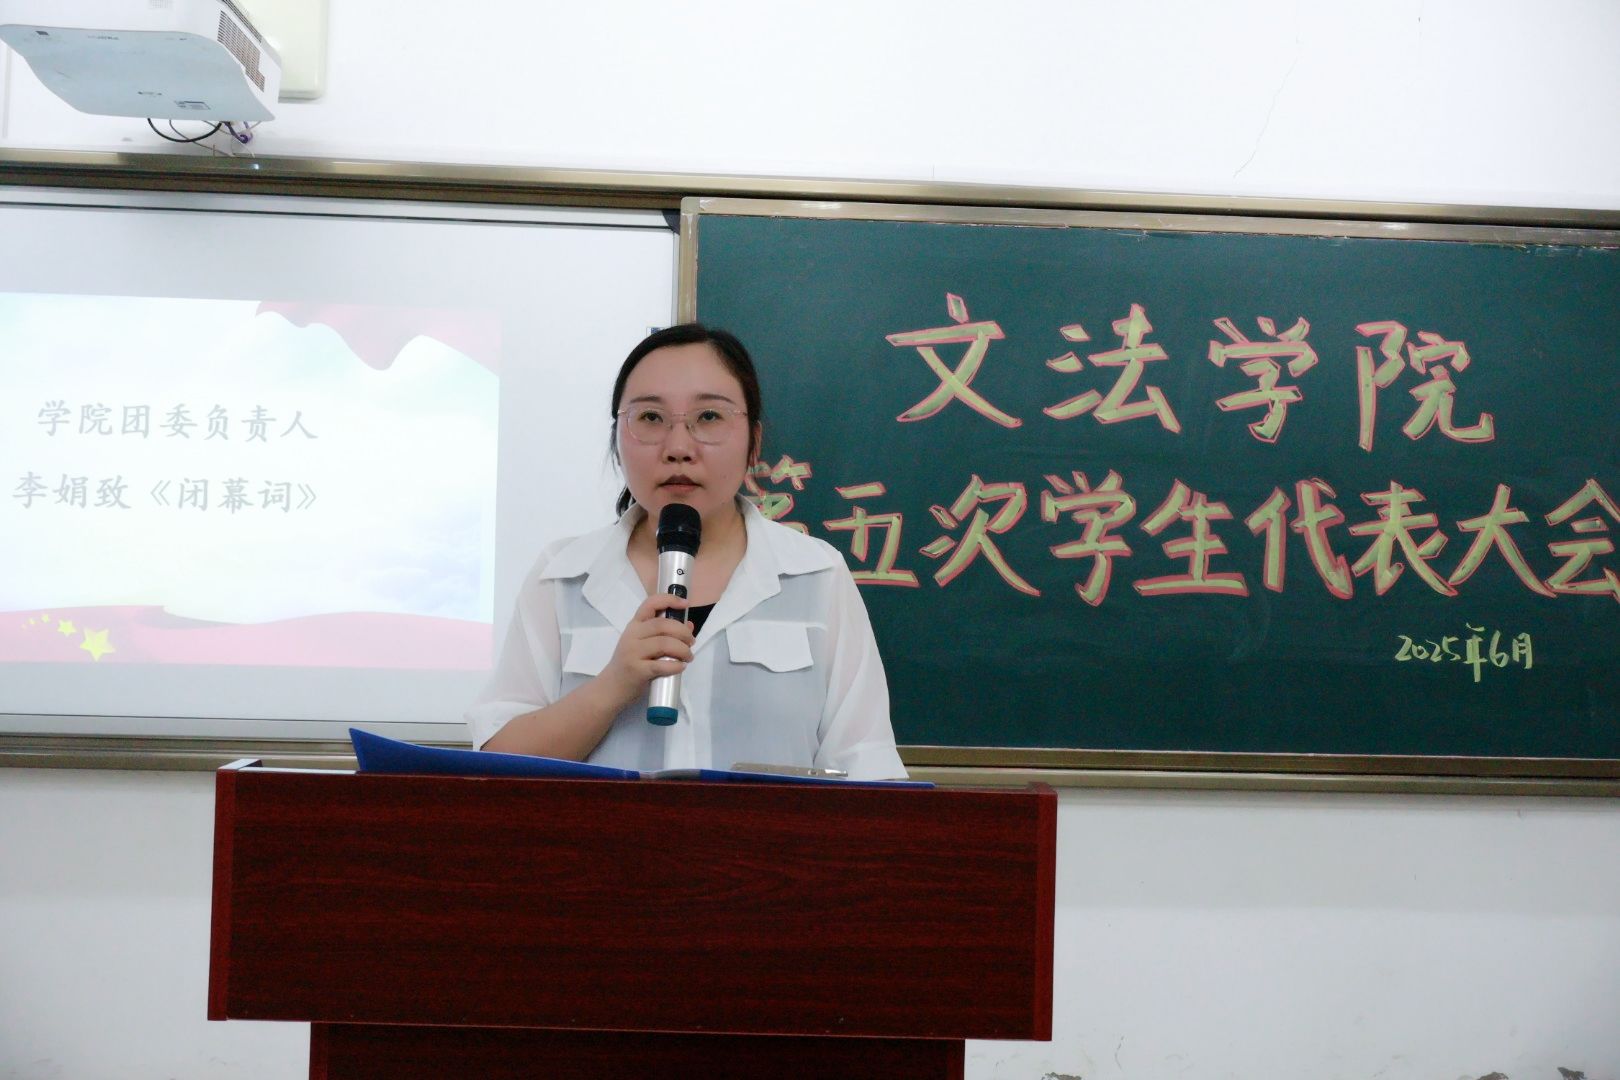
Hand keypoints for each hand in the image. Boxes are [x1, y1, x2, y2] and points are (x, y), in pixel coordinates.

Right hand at [597, 593, 694, 708]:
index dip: (669, 600)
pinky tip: (680, 667)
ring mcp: (632, 652)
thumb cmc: (630, 663)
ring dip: (683, 650)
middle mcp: (632, 635)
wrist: (610, 687)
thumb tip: (689, 625)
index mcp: (635, 625)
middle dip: (683, 632)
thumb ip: (664, 634)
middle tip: (691, 642)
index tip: (685, 603)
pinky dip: (676, 666)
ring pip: (664, 644)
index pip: (650, 604)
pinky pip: (661, 665)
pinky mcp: (636, 670)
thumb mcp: (643, 645)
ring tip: (688, 657)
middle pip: (662, 625)